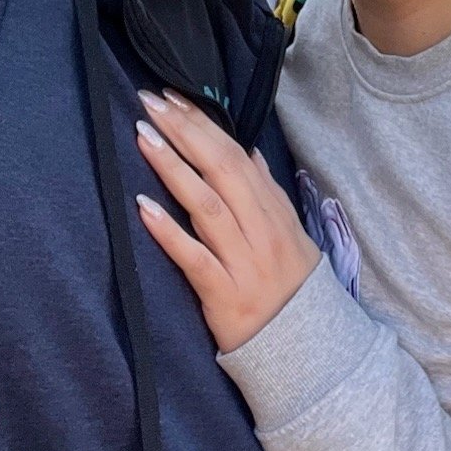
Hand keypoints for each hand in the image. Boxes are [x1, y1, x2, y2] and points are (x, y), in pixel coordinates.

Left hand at [134, 89, 322, 352]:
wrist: (307, 351)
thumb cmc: (291, 289)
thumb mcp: (290, 234)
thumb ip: (268, 193)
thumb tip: (248, 151)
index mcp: (274, 212)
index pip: (235, 155)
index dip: (204, 125)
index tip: (174, 98)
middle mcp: (260, 230)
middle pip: (221, 170)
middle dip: (184, 132)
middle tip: (151, 102)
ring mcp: (243, 261)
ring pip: (206, 206)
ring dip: (173, 168)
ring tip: (144, 137)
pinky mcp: (223, 294)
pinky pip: (193, 258)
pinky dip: (168, 232)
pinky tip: (143, 208)